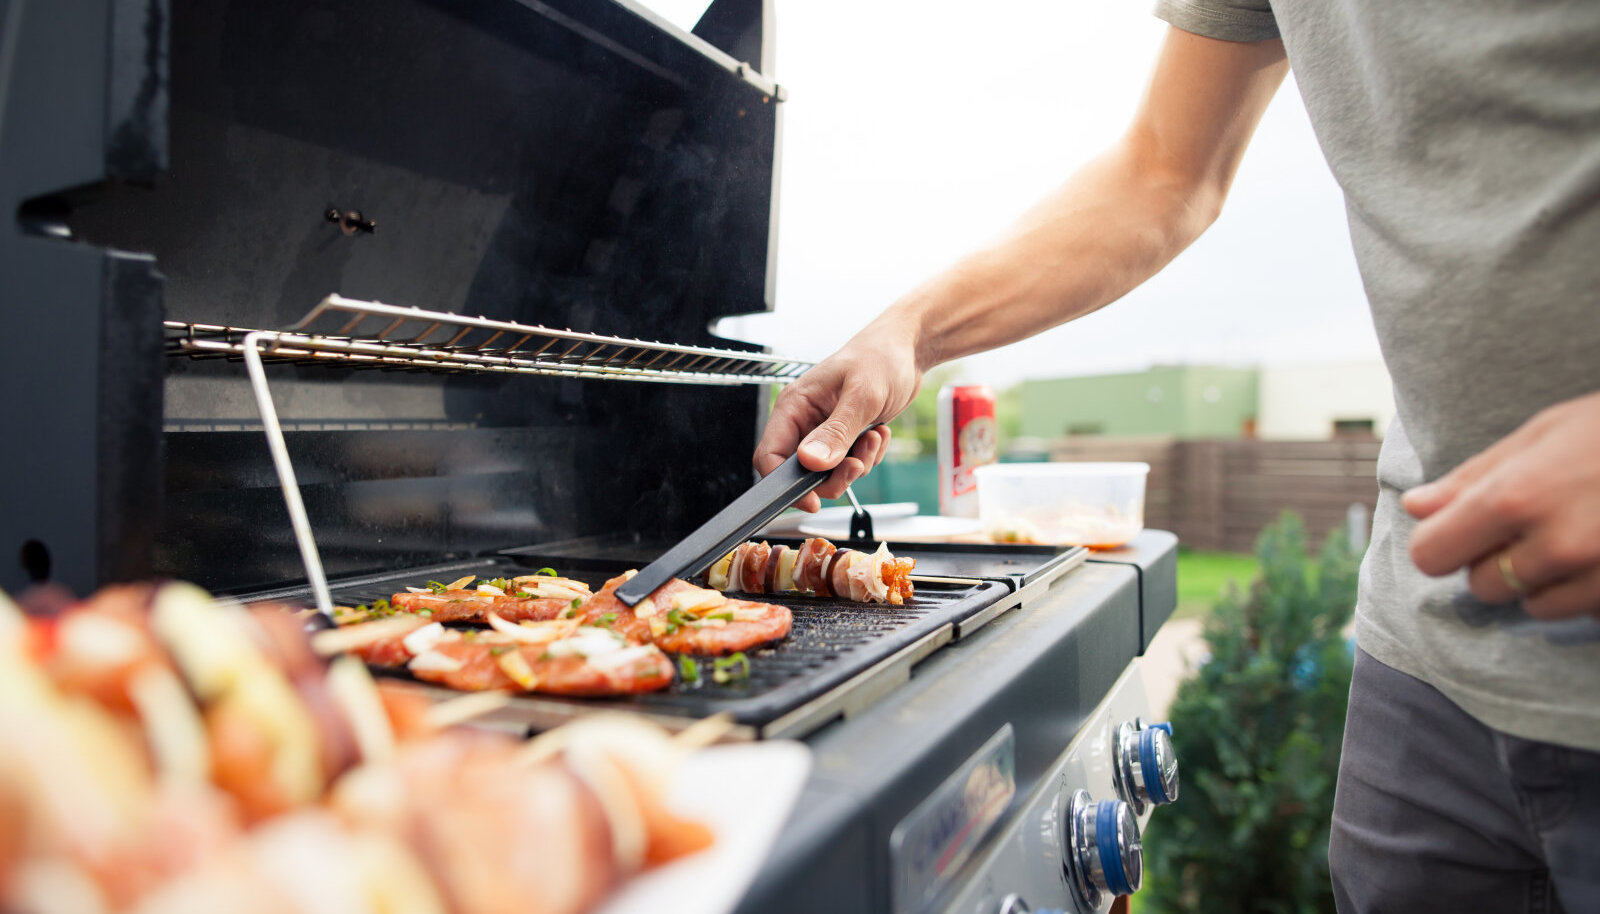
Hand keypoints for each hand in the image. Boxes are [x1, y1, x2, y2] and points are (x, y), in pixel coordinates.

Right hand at [753, 317, 919, 511]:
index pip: (770, 456)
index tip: (812, 499)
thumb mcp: (862, 396)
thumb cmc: (882, 356)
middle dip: (833, 475)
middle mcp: (804, 420)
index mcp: (795, 405)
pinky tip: (877, 433)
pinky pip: (849, 465)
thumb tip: (811, 462)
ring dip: (856, 464)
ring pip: (828, 473)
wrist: (908, 350)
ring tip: (873, 437)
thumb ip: (836, 432)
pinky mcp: (844, 436)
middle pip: (801, 472)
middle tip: (858, 463)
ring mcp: (823, 430)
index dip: (785, 485)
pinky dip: (867, 457)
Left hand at [1405, 390, 1599, 617]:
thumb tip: (1415, 508)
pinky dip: (1587, 592)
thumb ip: (1474, 477)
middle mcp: (1553, 546)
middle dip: (1495, 561)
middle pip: (1480, 587)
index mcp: (1516, 498)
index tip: (1459, 530)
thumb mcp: (1543, 433)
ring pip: (1534, 607)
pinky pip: (1584, 613)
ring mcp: (1597, 578)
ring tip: (1581, 532)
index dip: (1442, 543)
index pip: (1432, 555)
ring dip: (1544, 580)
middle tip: (1535, 522)